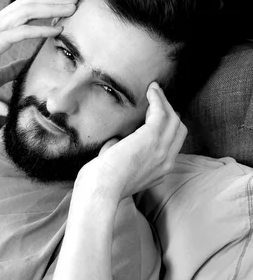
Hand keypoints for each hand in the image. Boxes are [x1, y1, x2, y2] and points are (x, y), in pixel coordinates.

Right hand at [0, 0, 77, 103]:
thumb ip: (11, 67)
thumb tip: (25, 65)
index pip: (24, 9)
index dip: (46, 6)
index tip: (65, 10)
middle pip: (29, 3)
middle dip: (53, 1)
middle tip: (75, 2)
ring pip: (27, 10)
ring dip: (51, 9)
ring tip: (71, 10)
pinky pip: (21, 32)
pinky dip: (41, 29)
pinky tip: (56, 31)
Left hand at [78, 83, 186, 201]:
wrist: (100, 189)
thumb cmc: (101, 184)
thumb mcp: (116, 170)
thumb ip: (119, 156)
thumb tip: (115, 141)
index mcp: (159, 173)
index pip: (172, 146)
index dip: (167, 128)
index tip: (155, 115)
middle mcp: (165, 163)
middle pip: (178, 130)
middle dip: (170, 112)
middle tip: (156, 100)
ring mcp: (161, 150)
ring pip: (173, 119)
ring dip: (164, 102)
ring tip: (153, 91)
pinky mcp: (152, 138)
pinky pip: (162, 112)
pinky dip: (157, 99)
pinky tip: (151, 90)